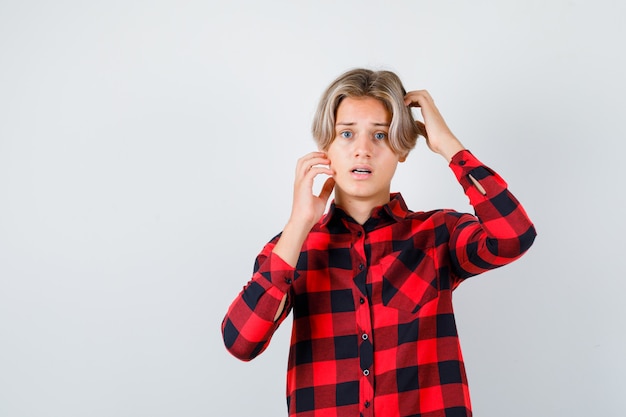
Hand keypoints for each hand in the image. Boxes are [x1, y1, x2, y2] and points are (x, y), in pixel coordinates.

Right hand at [272, 152, 334, 267]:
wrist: (303, 223)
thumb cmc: (310, 214)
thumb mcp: (322, 199)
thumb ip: (326, 188)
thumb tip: (332, 179)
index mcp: (302, 183)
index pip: (305, 164)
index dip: (315, 158)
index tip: (327, 159)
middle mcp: (299, 181)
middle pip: (303, 160)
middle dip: (315, 154)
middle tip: (327, 156)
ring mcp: (300, 183)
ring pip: (305, 162)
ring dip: (318, 159)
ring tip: (329, 161)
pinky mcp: (304, 186)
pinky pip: (313, 171)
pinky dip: (322, 169)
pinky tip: (331, 173)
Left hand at [404, 90, 464, 160]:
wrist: (444, 144)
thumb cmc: (437, 142)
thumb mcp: (425, 133)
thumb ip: (421, 127)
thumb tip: (416, 123)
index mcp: (432, 115)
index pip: (423, 101)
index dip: (414, 100)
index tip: (406, 106)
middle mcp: (432, 110)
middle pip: (423, 94)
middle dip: (412, 95)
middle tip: (403, 102)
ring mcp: (432, 109)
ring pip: (422, 93)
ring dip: (411, 95)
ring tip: (403, 102)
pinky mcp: (429, 110)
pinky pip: (420, 98)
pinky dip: (411, 98)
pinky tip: (405, 104)